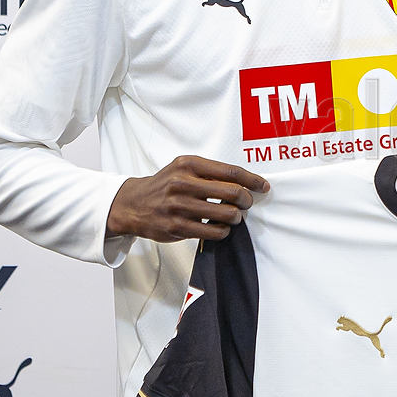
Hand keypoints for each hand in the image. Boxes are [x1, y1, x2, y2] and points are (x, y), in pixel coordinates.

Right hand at [106, 155, 266, 242]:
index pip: (231, 171)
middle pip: (233, 193)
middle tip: (246, 204)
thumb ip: (211, 172)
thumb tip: (246, 182)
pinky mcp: (177, 226)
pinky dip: (224, 231)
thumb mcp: (184, 168)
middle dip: (246, 200)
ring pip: (226, 214)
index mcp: (189, 164)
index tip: (262, 186)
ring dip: (236, 217)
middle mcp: (183, 183)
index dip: (252, 180)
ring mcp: (179, 206)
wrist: (133, 203)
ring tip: (233, 216)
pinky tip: (220, 227)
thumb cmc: (166, 184)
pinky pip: (214, 231)